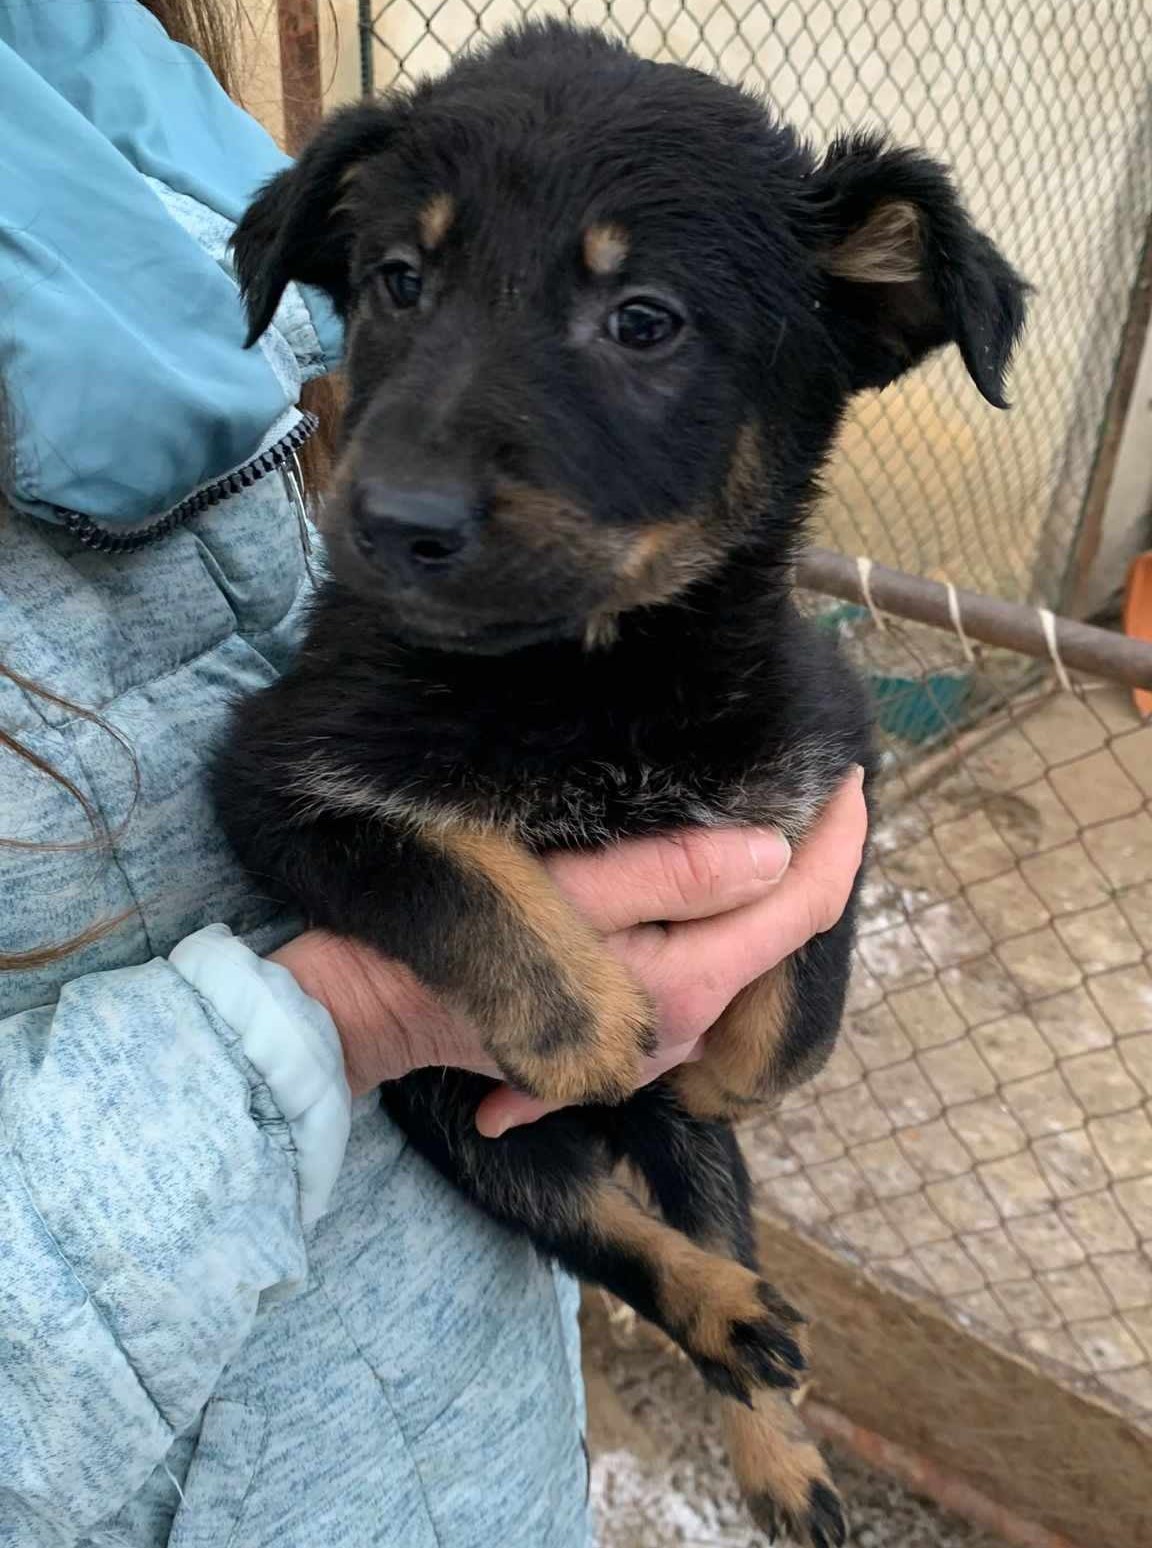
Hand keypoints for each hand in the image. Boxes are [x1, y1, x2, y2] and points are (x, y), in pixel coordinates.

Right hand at [270, 767, 866, 1134]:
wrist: (373, 1009)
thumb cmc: (463, 934)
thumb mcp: (567, 890)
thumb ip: (673, 874)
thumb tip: (774, 850)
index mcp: (684, 987)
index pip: (798, 905)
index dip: (838, 836)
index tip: (854, 771)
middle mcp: (684, 1029)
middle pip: (779, 932)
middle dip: (810, 859)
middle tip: (823, 784)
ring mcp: (656, 1039)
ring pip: (743, 952)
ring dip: (767, 889)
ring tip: (780, 818)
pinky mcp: (626, 1032)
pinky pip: (703, 969)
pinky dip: (722, 921)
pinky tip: (718, 880)